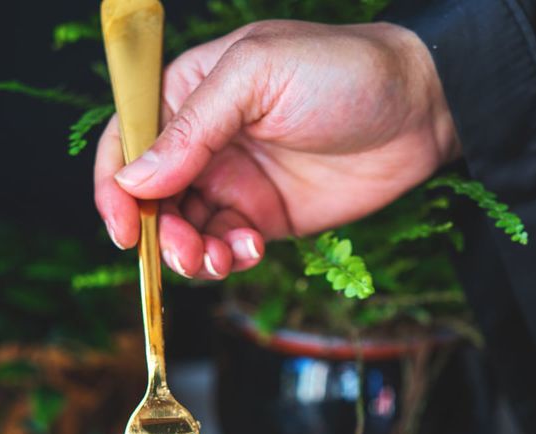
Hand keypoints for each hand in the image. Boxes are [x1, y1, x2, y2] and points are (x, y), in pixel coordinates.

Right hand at [94, 20, 458, 279]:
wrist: (420, 112)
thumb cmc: (342, 72)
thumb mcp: (257, 78)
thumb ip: (192, 129)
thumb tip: (135, 179)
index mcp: (190, 91)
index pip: (128, 139)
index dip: (115, 185)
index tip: (123, 227)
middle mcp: (205, 140)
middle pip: (151, 199)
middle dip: (159, 234)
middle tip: (186, 252)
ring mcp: (234, 182)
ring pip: (186, 232)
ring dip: (192, 255)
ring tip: (221, 257)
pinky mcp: (264, 218)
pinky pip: (226, 250)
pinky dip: (229, 260)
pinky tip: (253, 249)